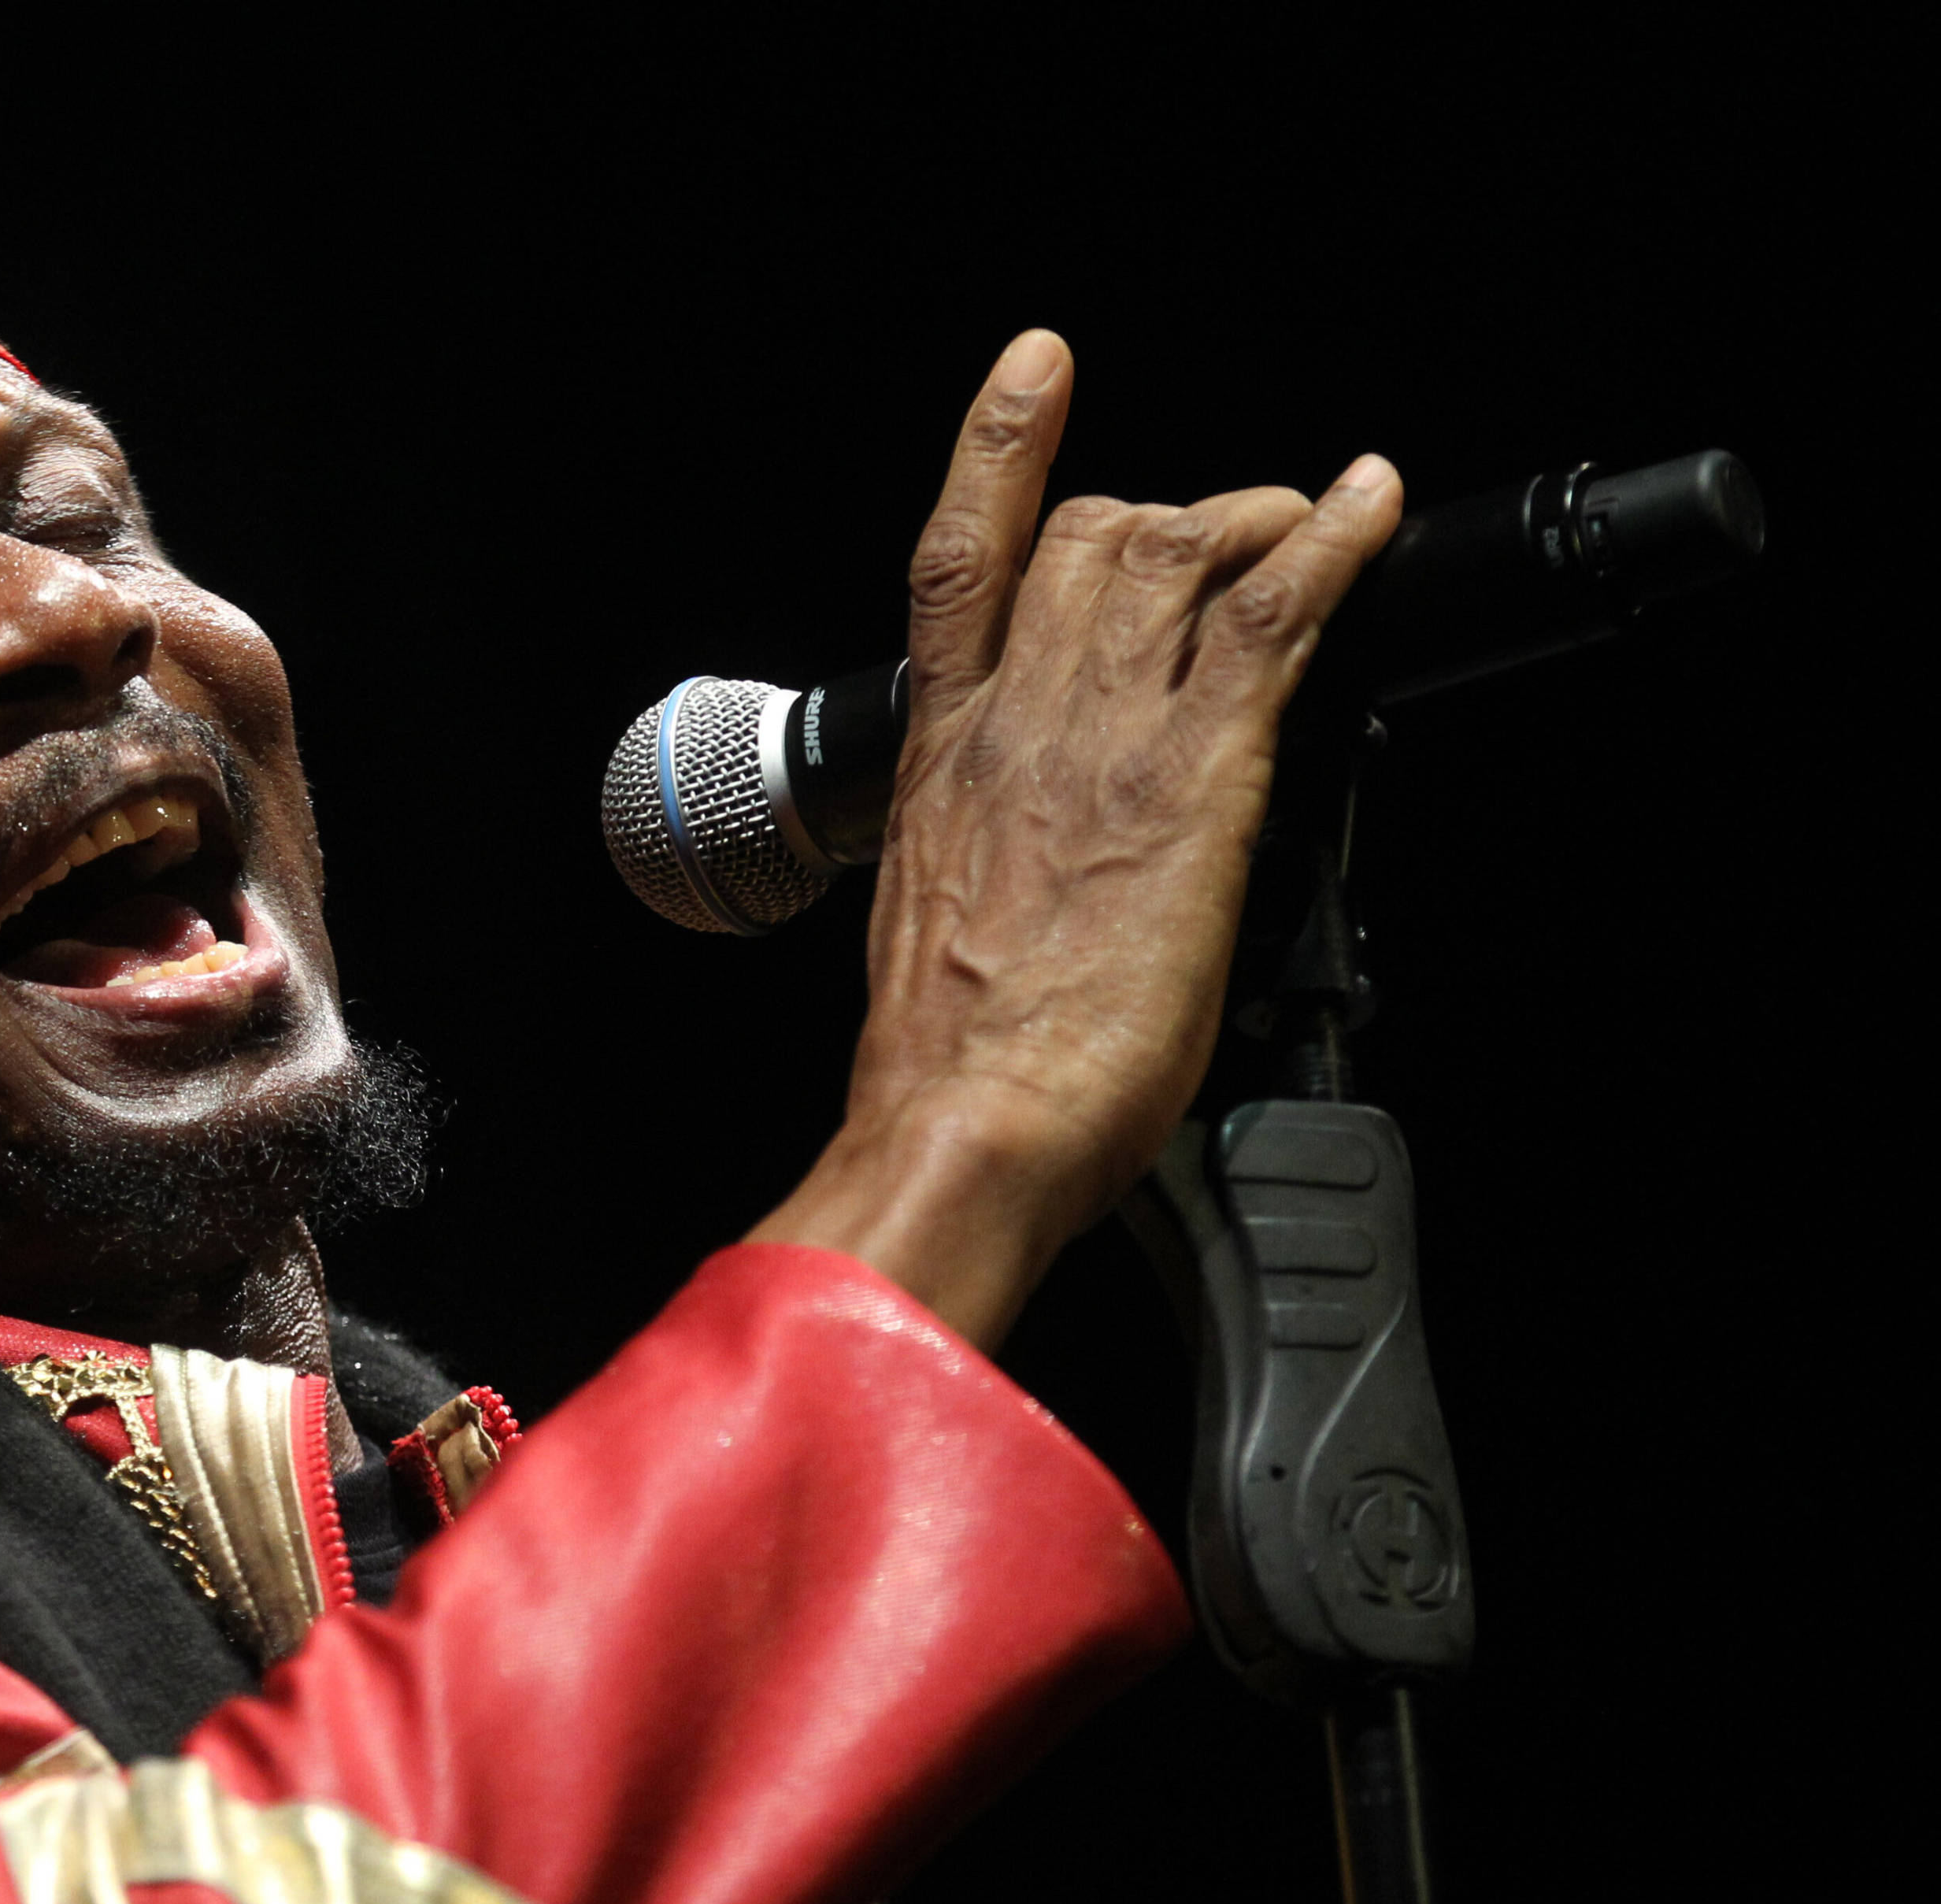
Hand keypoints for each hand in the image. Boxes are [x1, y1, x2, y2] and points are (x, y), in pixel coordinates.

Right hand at [751, 330, 1402, 1349]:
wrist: (967, 1119)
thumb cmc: (951, 1064)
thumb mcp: (941, 930)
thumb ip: (988, 860)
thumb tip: (1031, 870)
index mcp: (942, 760)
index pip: (961, 563)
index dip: (998, 452)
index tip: (1034, 376)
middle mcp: (1015, 721)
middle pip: (1094, 540)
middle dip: (1174, 518)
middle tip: (1235, 546)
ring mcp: (1102, 738)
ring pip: (1182, 555)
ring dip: (1259, 523)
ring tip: (1311, 528)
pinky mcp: (1194, 776)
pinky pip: (1275, 616)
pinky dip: (1334, 541)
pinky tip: (1371, 503)